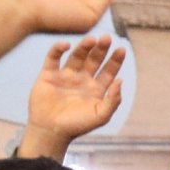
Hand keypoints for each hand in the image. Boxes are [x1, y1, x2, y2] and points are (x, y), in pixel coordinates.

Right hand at [19, 37, 124, 159]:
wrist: (51, 131)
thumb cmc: (78, 125)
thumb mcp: (101, 116)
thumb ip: (113, 100)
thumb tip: (121, 81)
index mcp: (96, 88)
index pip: (108, 70)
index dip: (115, 60)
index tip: (121, 50)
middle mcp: (82, 79)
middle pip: (94, 59)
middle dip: (101, 49)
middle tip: (107, 38)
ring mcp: (65, 75)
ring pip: (76, 56)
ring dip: (84, 47)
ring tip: (91, 39)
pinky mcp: (48, 74)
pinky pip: (53, 58)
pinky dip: (58, 49)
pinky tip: (65, 44)